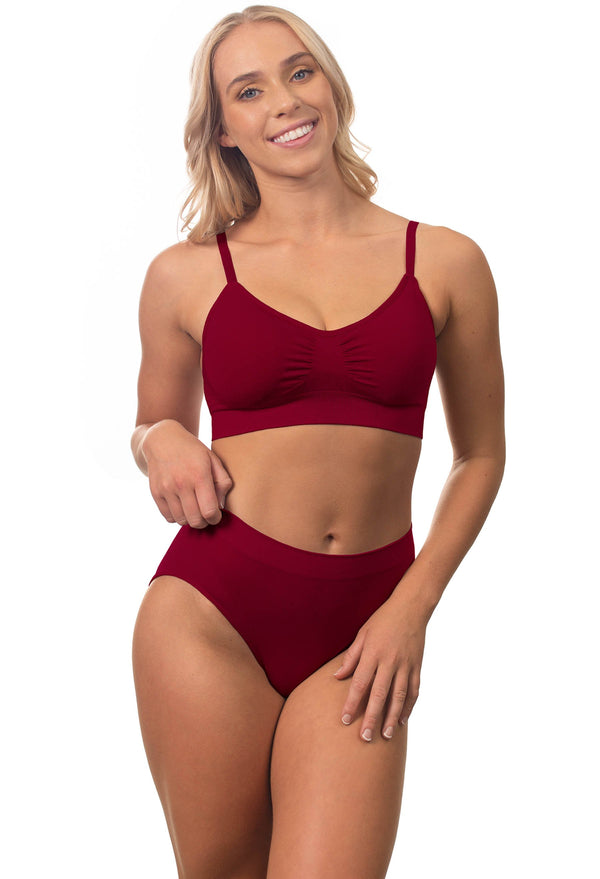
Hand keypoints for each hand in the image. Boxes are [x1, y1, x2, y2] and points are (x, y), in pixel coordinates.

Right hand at [142, 420, 232, 527]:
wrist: (163, 440)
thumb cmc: (193, 451)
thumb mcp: (213, 459)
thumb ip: (223, 482)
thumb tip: (221, 505)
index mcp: (199, 474)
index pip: (209, 511)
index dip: (216, 518)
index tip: (217, 515)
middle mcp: (181, 483)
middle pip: (195, 520)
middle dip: (204, 522)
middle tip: (206, 515)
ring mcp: (166, 489)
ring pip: (182, 521)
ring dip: (190, 520)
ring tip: (195, 510)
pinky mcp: (155, 493)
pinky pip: (169, 517)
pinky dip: (177, 517)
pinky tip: (183, 507)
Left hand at [333, 594, 426, 741]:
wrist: (411, 608)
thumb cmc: (383, 619)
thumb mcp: (363, 633)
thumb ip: (351, 657)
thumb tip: (336, 677)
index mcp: (373, 653)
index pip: (360, 683)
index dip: (351, 703)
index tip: (344, 720)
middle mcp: (390, 661)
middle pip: (379, 694)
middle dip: (371, 717)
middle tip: (365, 737)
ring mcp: (406, 665)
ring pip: (399, 696)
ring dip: (392, 717)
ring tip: (385, 735)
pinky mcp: (417, 666)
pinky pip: (414, 690)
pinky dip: (409, 707)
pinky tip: (402, 720)